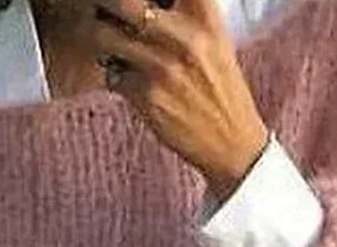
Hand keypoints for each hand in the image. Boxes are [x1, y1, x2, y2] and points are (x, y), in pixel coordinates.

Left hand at [92, 0, 269, 202]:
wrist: (231, 143)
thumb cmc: (220, 90)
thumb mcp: (215, 40)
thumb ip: (186, 14)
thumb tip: (146, 6)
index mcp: (206, 17)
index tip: (141, 5)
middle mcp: (186, 37)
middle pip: (125, 3)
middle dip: (109, 7)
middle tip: (110, 15)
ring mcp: (164, 67)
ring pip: (108, 36)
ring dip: (105, 41)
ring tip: (116, 49)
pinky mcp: (147, 96)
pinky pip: (112, 74)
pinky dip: (115, 76)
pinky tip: (131, 82)